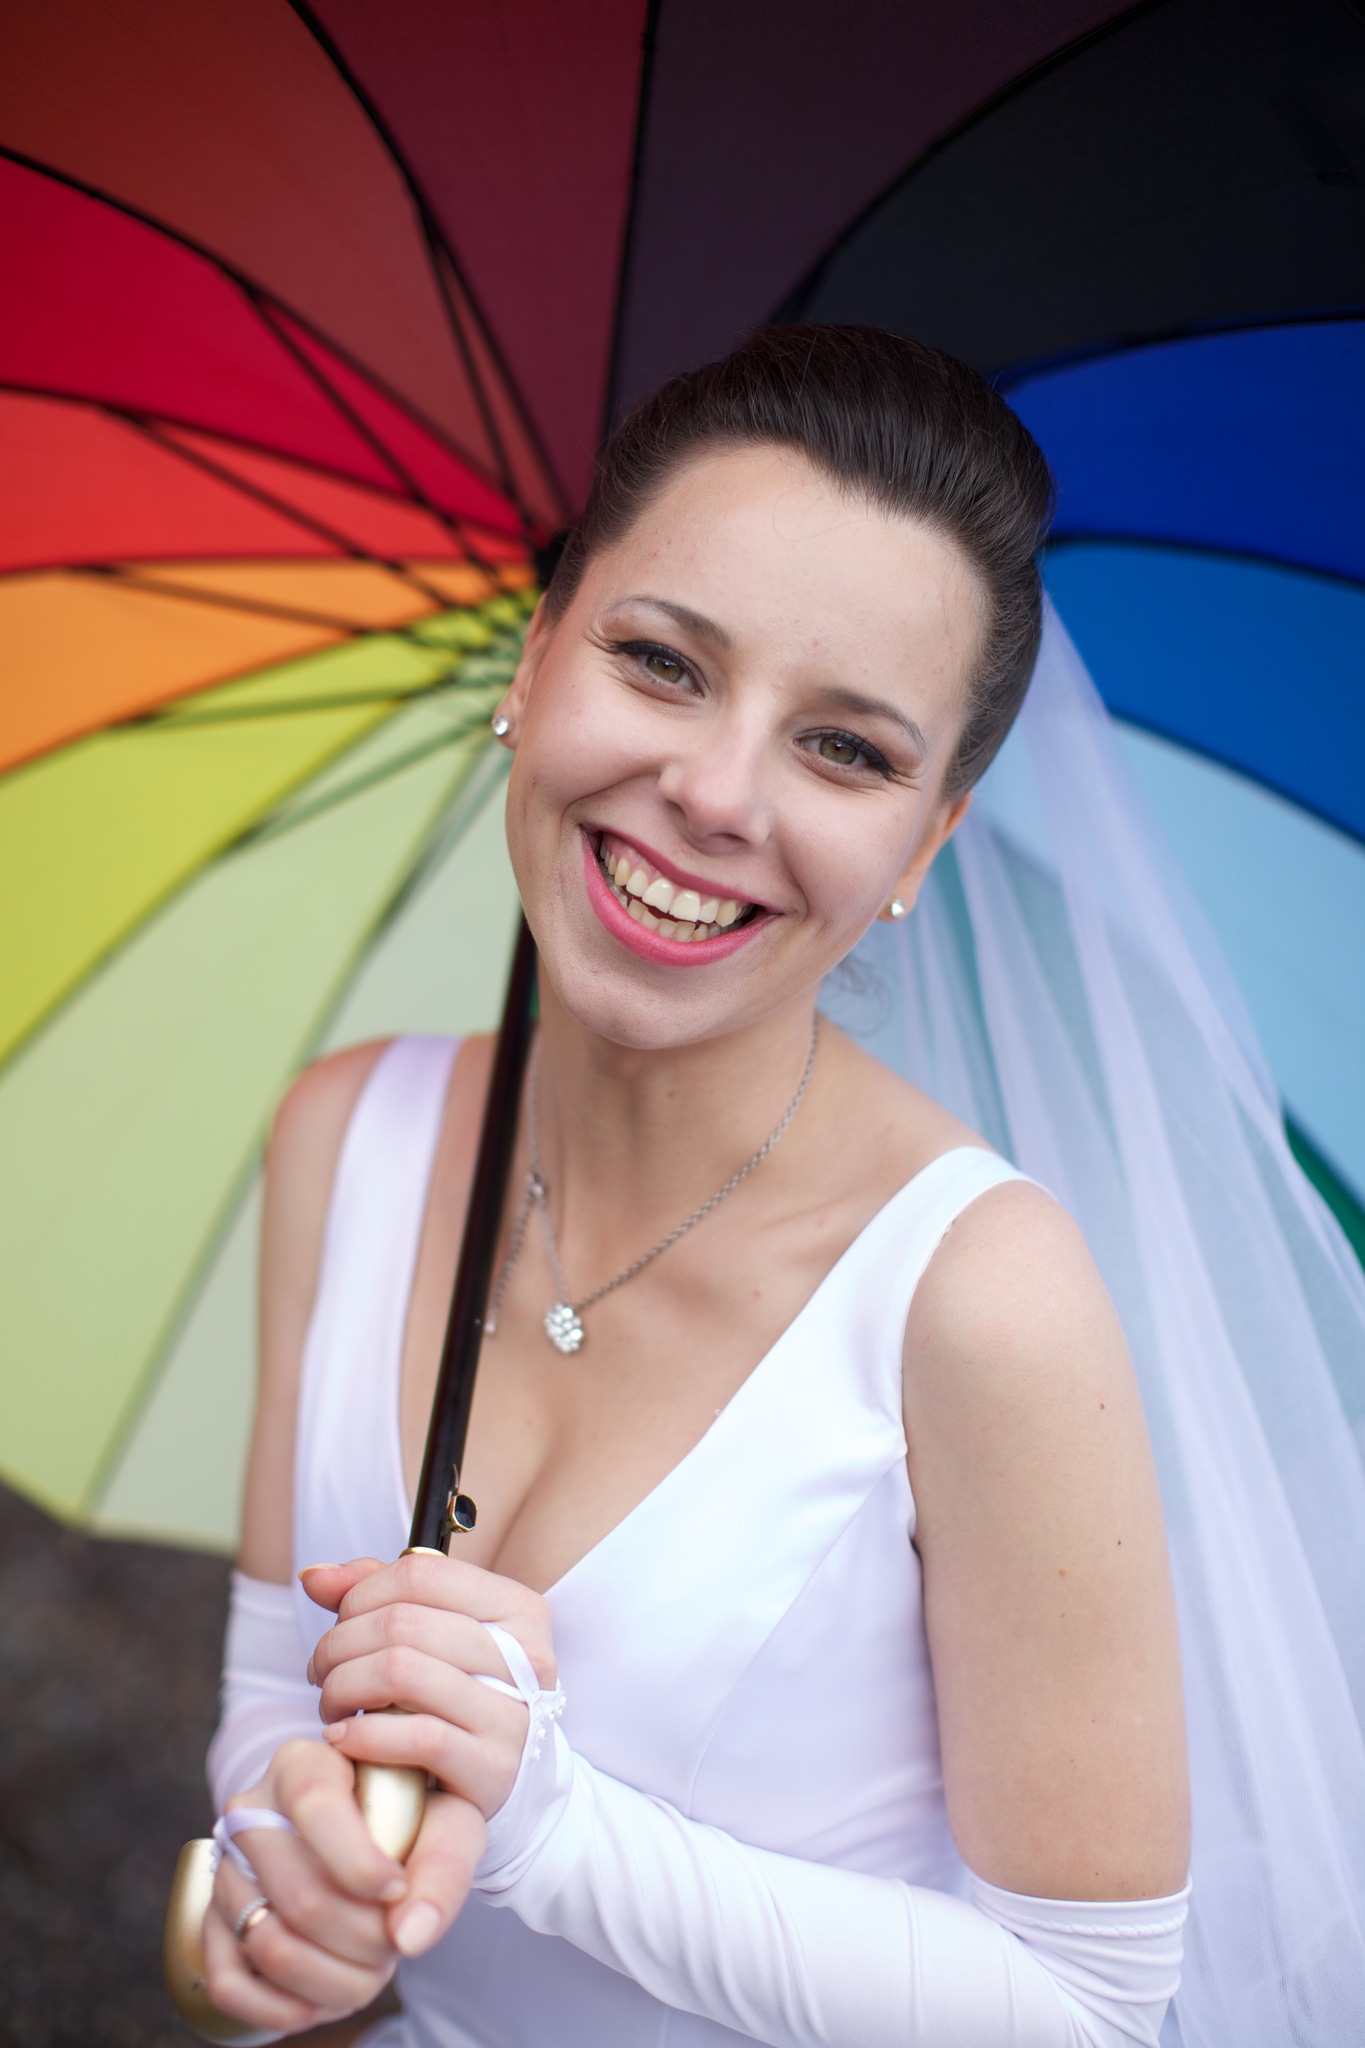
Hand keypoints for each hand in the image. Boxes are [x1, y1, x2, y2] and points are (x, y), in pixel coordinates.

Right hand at [202, 1737, 485, 2030]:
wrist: (377, 1832)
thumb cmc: (412, 1821)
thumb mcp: (444, 1822)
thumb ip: (439, 1870)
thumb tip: (410, 1937)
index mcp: (303, 1764)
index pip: (314, 1805)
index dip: (359, 1862)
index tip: (397, 1890)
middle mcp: (252, 1811)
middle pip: (300, 1894)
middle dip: (364, 1938)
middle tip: (396, 1942)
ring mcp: (226, 1869)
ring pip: (269, 1945)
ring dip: (335, 1979)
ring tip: (373, 1968)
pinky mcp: (213, 1921)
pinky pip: (228, 1984)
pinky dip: (283, 2008)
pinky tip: (326, 1999)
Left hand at [303, 1552, 556, 1821]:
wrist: (507, 1782)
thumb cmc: (458, 1699)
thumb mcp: (431, 1636)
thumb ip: (376, 1596)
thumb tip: (315, 1577)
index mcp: (517, 1608)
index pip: (421, 1573)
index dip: (361, 1595)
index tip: (338, 1625)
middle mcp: (527, 1657)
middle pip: (402, 1623)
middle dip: (339, 1646)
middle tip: (321, 1672)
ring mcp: (514, 1715)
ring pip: (401, 1672)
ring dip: (342, 1688)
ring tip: (332, 1705)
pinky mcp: (494, 1770)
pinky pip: (415, 1737)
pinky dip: (363, 1736)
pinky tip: (343, 1739)